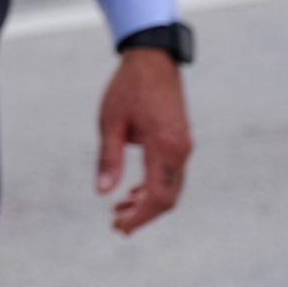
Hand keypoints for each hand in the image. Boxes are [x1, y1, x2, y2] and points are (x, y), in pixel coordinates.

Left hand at [97, 48, 191, 234]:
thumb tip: (103, 192)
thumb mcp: (110, 122)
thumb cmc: (128, 87)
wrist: (153, 59)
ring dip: (148, 203)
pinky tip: (134, 191)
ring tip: (119, 210)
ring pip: (171, 188)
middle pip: (167, 198)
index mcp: (164, 147)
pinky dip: (154, 188)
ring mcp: (184, 146)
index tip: (118, 227)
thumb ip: (109, 158)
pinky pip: (172, 175)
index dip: (138, 217)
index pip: (156, 196)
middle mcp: (180, 150)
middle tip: (116, 224)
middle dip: (143, 215)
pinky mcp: (181, 141)